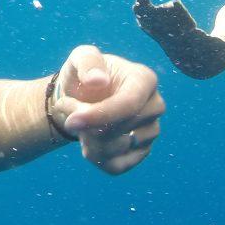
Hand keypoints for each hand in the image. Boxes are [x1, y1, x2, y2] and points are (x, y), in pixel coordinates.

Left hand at [49, 45, 164, 174]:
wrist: (82, 99)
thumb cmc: (84, 76)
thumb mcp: (80, 58)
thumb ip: (87, 62)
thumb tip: (99, 80)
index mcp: (144, 79)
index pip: (129, 104)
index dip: (100, 116)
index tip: (72, 121)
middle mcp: (155, 106)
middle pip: (119, 130)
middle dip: (85, 125)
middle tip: (69, 109)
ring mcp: (151, 131)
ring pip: (115, 150)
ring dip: (87, 140)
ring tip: (81, 123)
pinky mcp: (142, 152)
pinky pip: (116, 166)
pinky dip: (95, 157)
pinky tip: (90, 140)